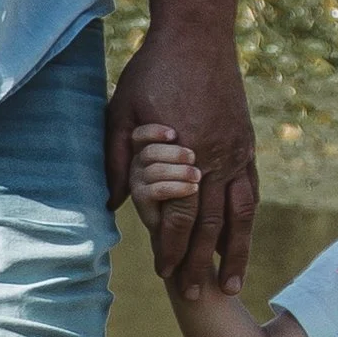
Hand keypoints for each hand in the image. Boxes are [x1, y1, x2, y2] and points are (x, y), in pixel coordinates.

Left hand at [106, 12, 257, 296]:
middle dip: (201, 264)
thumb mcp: (123, 109)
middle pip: (210, 224)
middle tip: (194, 297)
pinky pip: (250, 192)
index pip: (178, 214)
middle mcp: (216, 157)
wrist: (199, 33)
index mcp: (184, 152)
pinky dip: (246, 221)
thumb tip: (113, 204)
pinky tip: (242, 238)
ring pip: (240, 214)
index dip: (170, 248)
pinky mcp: (247, 144)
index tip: (164, 275)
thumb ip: (118, 157)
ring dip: (236, 252)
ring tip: (232, 284)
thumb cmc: (153, 70)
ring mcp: (237, 151)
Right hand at [126, 124, 201, 247]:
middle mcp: (138, 163)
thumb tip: (199, 121)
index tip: (174, 134)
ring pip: (153, 171)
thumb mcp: (198, 153)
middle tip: (193, 157)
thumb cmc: (197, 172)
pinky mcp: (142, 200)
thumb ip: (191, 140)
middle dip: (172, 154)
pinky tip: (192, 188)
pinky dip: (175, 188)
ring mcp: (138, 182)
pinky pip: (156, 191)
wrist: (189, 215)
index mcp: (146, 146)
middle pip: (148, 152)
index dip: (154, 132)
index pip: (140, 134)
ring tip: (197, 175)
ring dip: (177, 172)